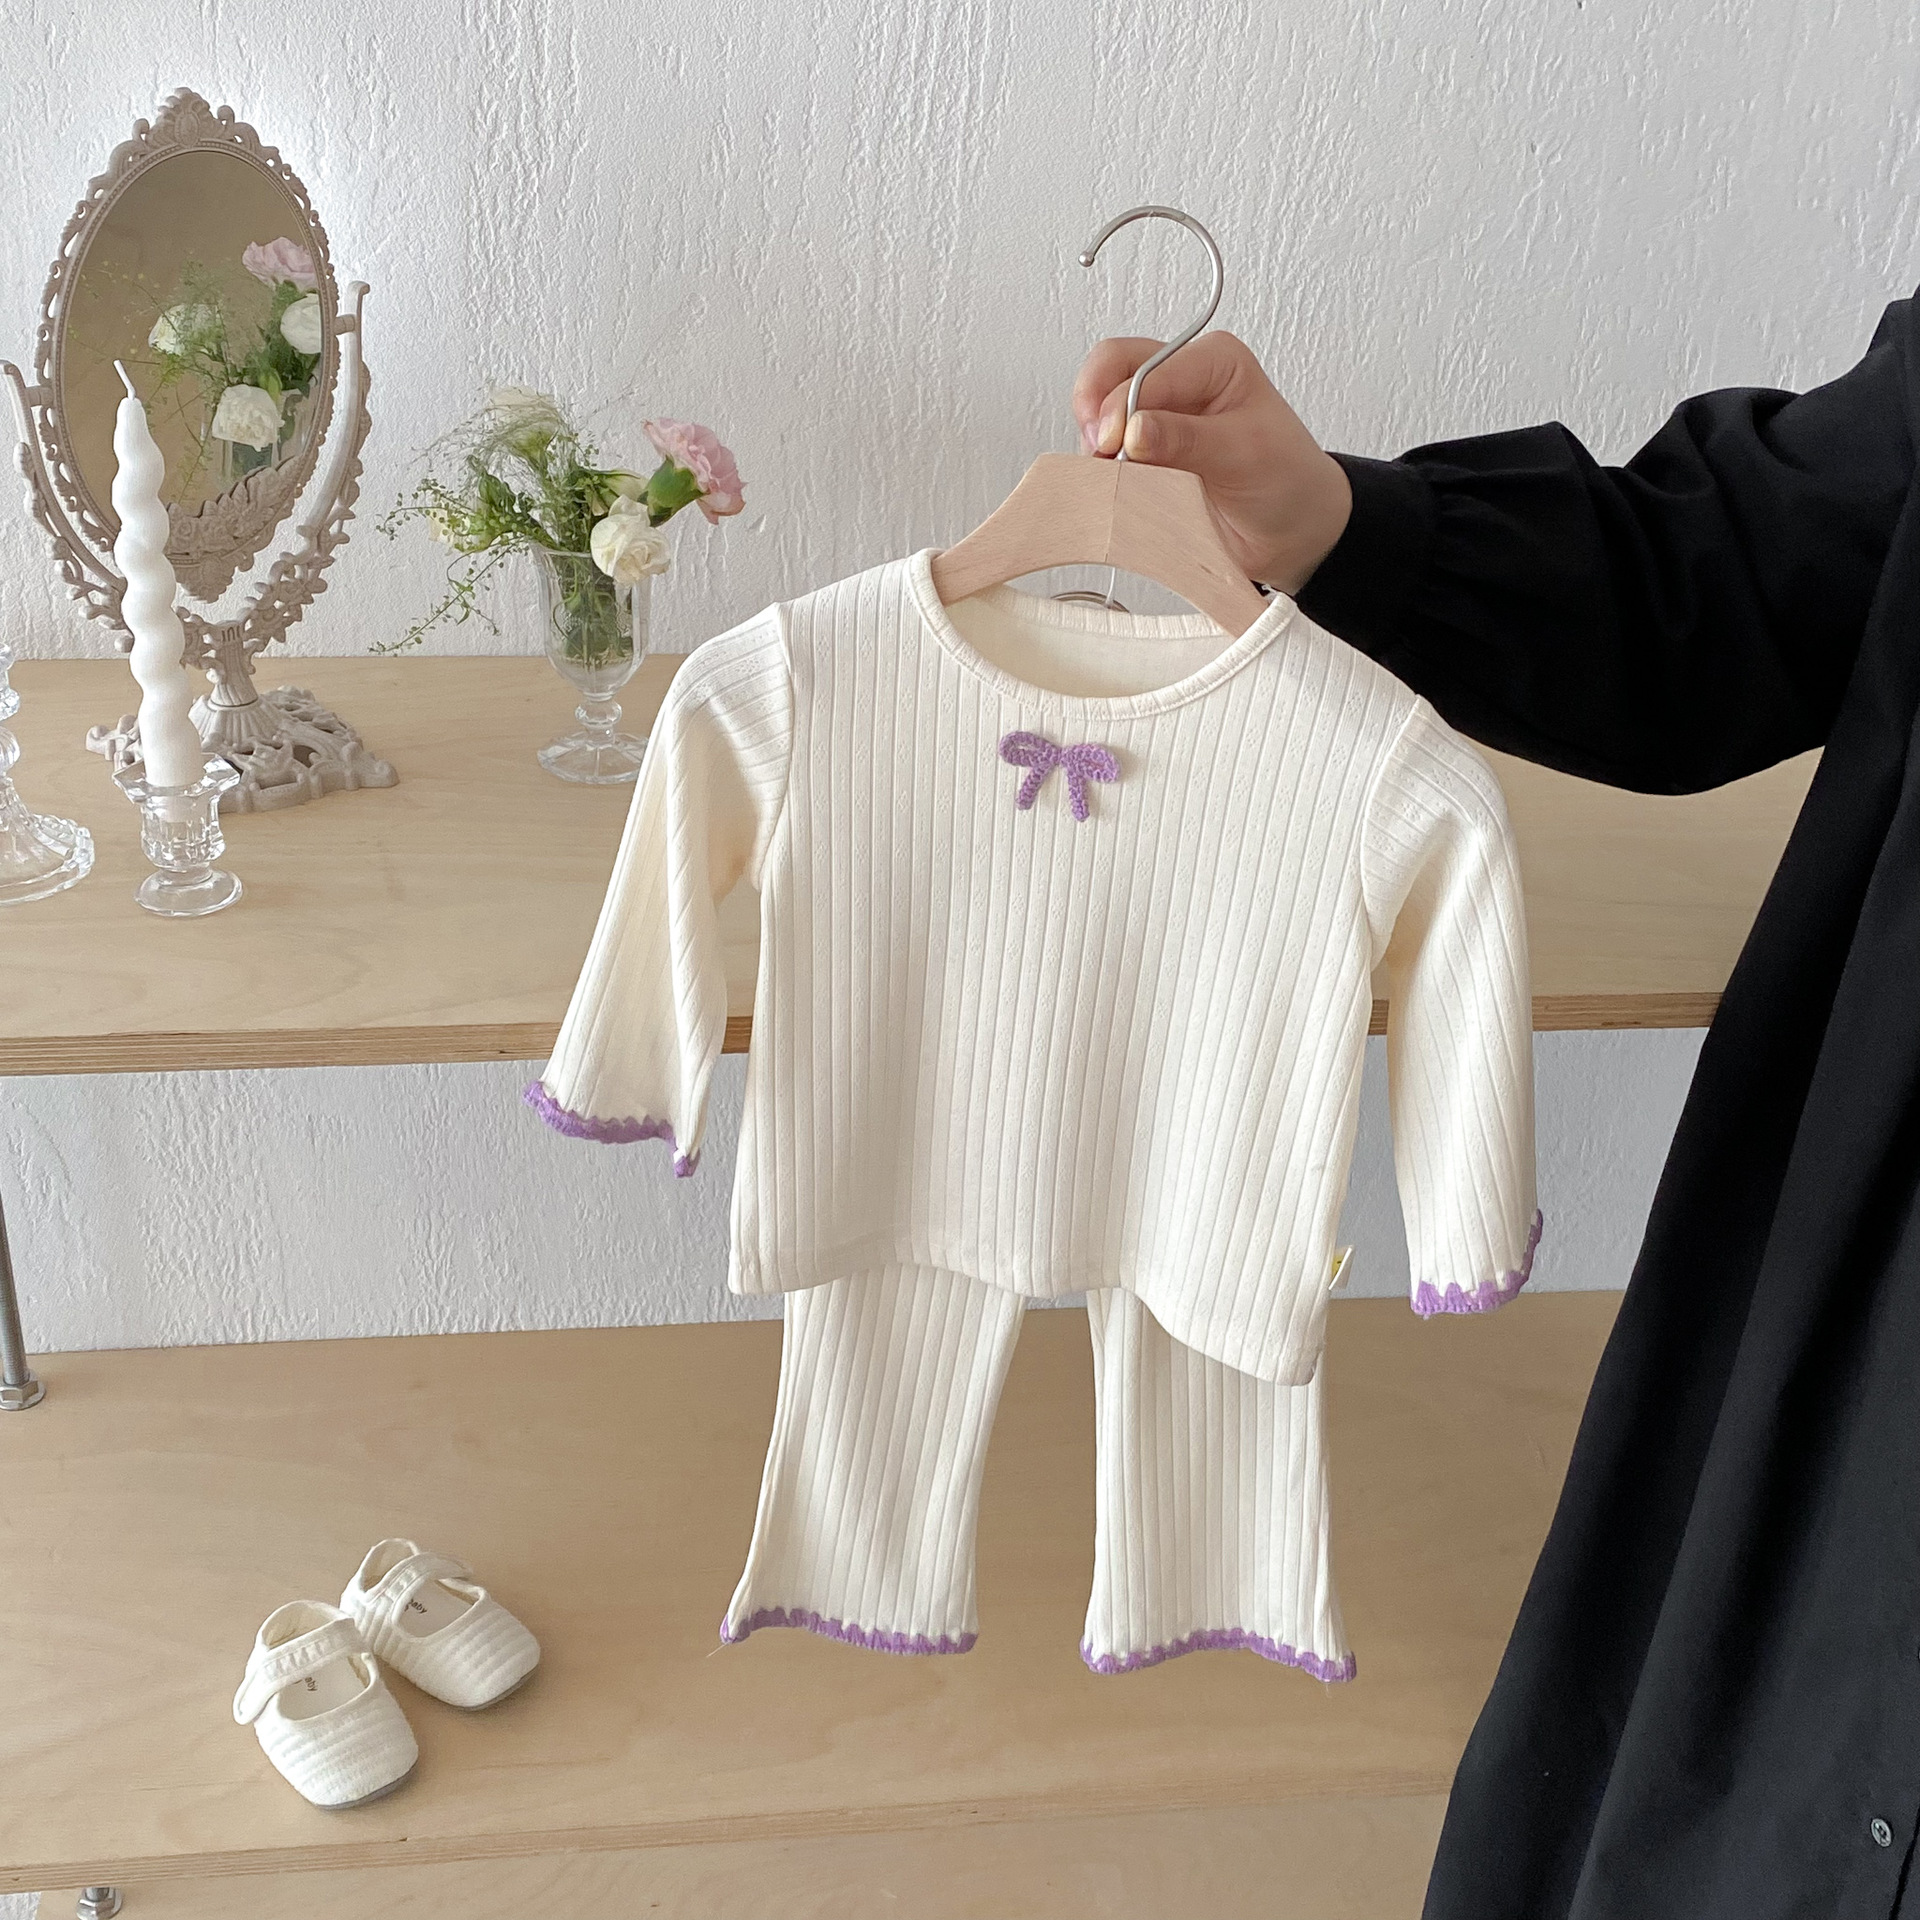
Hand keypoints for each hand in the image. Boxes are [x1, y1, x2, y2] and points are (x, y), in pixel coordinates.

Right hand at [1070, 332, 1352, 593]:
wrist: (1291, 534)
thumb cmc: (1285, 483)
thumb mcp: (1244, 454)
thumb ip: (1187, 439)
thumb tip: (1133, 430)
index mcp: (1213, 362)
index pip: (1148, 367)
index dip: (1122, 403)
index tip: (1116, 444)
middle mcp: (1182, 380)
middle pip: (1112, 369)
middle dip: (1096, 408)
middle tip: (1099, 450)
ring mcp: (1158, 416)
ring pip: (1100, 406)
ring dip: (1094, 438)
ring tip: (1107, 470)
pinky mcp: (1145, 452)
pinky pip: (1106, 447)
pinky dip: (1100, 463)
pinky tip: (1111, 480)